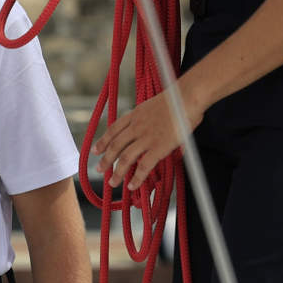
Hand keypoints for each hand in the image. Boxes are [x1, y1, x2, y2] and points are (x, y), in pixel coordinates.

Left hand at [91, 82, 205, 191]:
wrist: (186, 97)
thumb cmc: (178, 99)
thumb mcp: (155, 106)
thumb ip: (149, 119)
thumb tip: (152, 132)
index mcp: (135, 114)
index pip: (114, 129)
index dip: (103, 141)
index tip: (95, 150)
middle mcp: (137, 126)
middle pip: (115, 146)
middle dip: (106, 160)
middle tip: (99, 170)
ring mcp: (146, 137)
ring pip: (125, 158)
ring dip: (117, 172)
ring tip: (112, 182)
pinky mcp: (158, 147)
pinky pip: (144, 166)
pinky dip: (137, 178)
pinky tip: (132, 186)